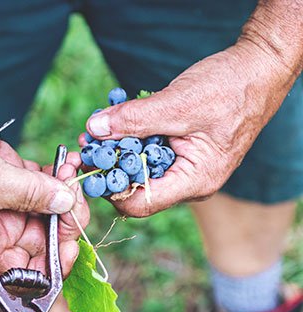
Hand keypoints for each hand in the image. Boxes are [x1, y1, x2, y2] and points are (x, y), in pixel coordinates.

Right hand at [0, 36, 87, 275]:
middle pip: (43, 238)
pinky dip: (57, 175)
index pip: (22, 270)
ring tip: (71, 172)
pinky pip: (43, 183)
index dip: (50, 266)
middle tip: (76, 197)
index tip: (72, 247)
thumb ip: (28, 194)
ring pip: (48, 209)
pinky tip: (67, 163)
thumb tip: (66, 203)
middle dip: (66, 221)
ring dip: (66, 193)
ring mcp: (5, 198)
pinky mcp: (11, 172)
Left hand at [85, 40, 296, 217]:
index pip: (140, 203)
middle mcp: (189, 184)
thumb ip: (136, 119)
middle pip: (138, 189)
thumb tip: (94, 129)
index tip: (90, 163)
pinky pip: (152, 155)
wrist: (259, 72)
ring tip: (101, 127)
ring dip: (120, 150)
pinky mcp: (183, 156)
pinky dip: (134, 139)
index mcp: (195, 181)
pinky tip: (121, 120)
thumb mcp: (179, 103)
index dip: (110, 189)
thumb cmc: (231, 88)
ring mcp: (187, 171)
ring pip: (143, 171)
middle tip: (89, 143)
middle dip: (111, 167)